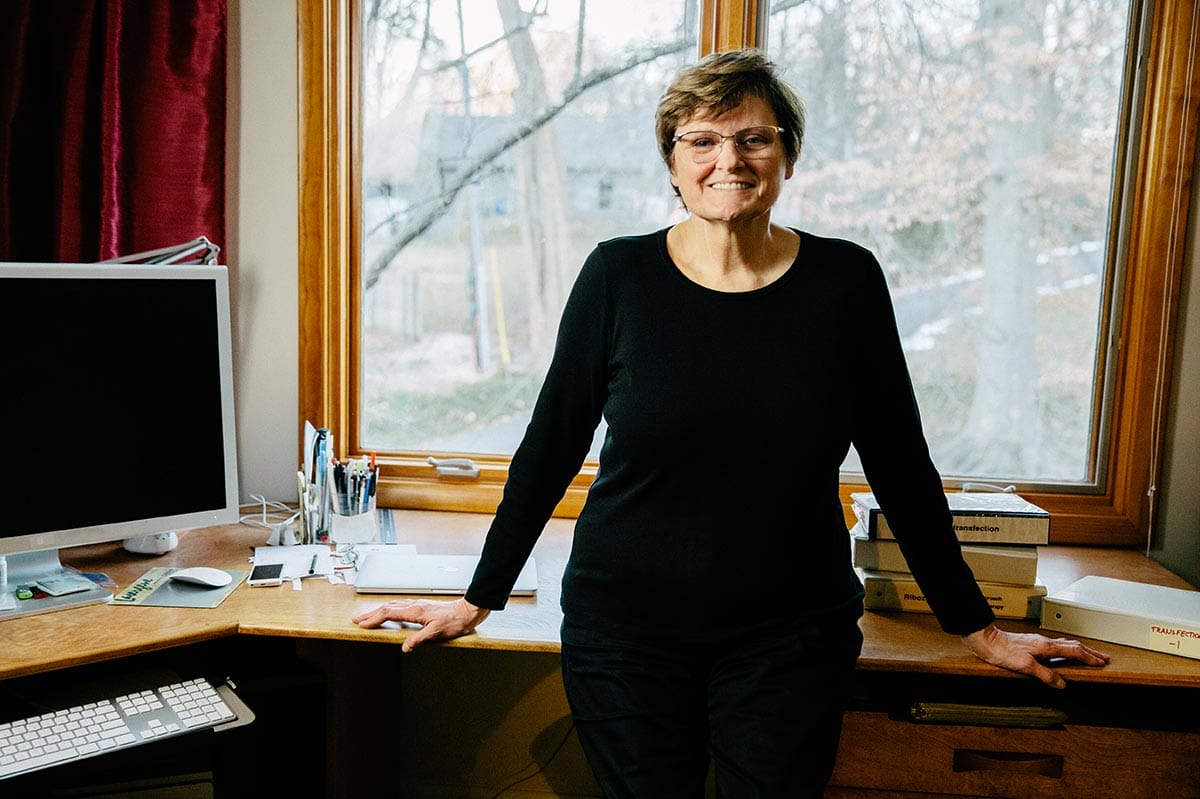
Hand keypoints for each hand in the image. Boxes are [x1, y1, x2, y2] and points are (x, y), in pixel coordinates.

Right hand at [352, 598, 490, 652]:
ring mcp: (416, 605)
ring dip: (378, 611)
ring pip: (392, 606)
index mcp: (415, 611)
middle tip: (357, 620)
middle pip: (386, 608)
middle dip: (370, 614)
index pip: (388, 613)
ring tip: (367, 617)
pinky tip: (388, 614)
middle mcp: (413, 605)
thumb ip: (419, 639)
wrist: (466, 612)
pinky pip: (399, 607)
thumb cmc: (454, 621)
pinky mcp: (420, 607)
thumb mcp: (437, 633)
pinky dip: (388, 610)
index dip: (374, 619)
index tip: (362, 624)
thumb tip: (405, 647)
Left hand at [961, 623, 1110, 687]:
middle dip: (1089, 652)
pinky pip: (1055, 644)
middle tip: (1102, 657)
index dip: (1089, 658)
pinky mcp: (1031, 642)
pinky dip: (1066, 648)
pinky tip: (1061, 651)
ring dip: (1079, 649)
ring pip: (1064, 643)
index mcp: (1046, 647)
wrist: (985, 639)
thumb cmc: (1002, 651)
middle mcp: (1044, 641)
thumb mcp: (1025, 666)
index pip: (1074, 652)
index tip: (1102, 662)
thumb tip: (1061, 683)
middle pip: (1073, 645)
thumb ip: (1045, 675)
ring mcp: (1038, 641)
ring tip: (1088, 653)